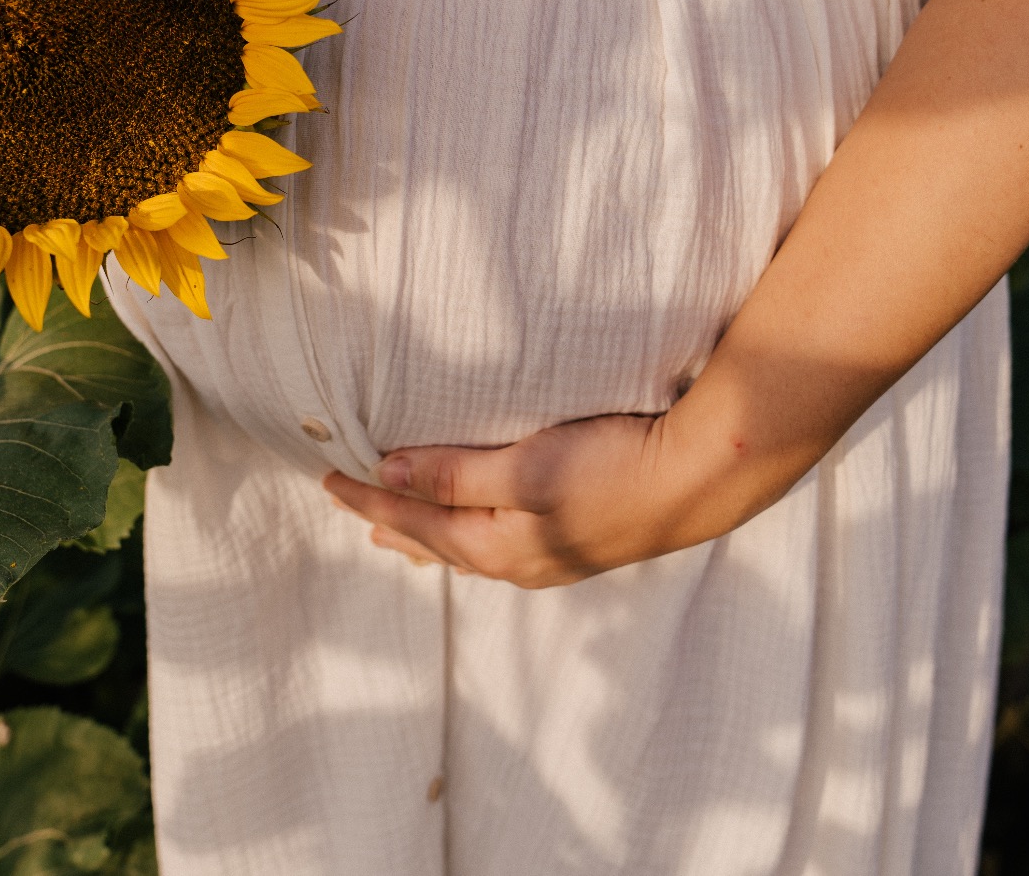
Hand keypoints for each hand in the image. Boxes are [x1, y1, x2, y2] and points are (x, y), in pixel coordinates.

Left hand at [323, 412, 692, 588]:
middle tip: (354, 507)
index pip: (414, 520)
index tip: (326, 476)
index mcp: (496, 547)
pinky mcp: (581, 538)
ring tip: (403, 530)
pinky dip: (472, 531)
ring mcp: (553, 555)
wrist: (701, 480)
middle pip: (438, 542)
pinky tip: (482, 527)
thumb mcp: (524, 466)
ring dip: (432, 532)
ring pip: (471, 546)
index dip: (368, 497)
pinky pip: (503, 541)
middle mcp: (519, 562)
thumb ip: (455, 473)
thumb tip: (390, 474)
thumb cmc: (612, 468)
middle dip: (394, 522)